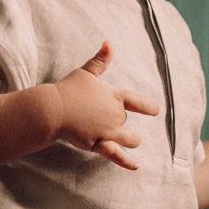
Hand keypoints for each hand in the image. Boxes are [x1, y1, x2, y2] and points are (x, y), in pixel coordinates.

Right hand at [52, 42, 158, 168]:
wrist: (52, 108)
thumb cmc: (67, 89)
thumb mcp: (85, 72)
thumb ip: (100, 60)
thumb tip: (109, 43)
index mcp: (115, 96)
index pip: (138, 102)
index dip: (148, 108)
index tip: (155, 111)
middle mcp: (116, 114)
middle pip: (125, 122)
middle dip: (118, 123)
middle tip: (99, 119)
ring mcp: (108, 130)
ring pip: (130, 139)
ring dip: (131, 140)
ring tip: (129, 140)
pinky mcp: (99, 144)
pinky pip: (117, 154)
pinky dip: (127, 161)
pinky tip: (136, 166)